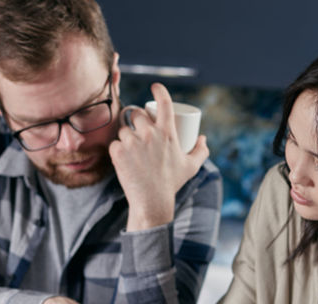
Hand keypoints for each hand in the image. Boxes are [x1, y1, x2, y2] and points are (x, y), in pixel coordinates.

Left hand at [109, 82, 208, 230]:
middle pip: (137, 114)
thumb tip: (202, 138)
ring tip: (131, 148)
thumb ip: (201, 151)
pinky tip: (122, 157)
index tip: (155, 87)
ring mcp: (132, 142)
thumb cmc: (172, 183)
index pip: (164, 103)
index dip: (159, 90)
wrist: (152, 201)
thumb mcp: (191, 167)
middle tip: (137, 129)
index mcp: (167, 133)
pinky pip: (114, 143)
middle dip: (136, 118)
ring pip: (123, 129)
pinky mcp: (118, 152)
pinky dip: (117, 149)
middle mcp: (149, 134)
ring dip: (125, 135)